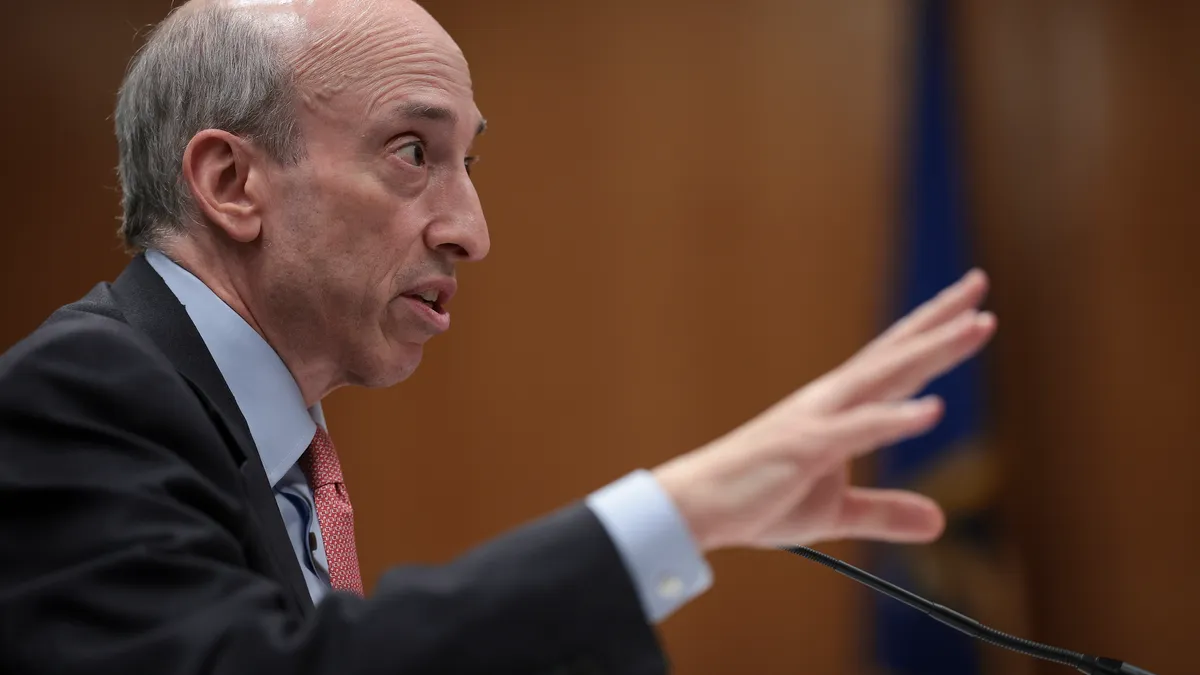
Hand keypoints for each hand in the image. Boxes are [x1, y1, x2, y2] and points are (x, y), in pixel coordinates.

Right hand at [652, 269, 994, 551]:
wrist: (699, 505)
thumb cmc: (757, 499)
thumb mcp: (834, 512)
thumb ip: (884, 512)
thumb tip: (938, 522)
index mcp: (837, 408)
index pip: (895, 363)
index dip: (932, 333)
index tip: (971, 306)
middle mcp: (831, 399)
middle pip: (896, 351)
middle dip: (940, 319)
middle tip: (980, 283)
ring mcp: (819, 418)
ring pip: (886, 375)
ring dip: (934, 349)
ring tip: (978, 325)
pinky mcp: (806, 446)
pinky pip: (859, 429)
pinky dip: (896, 418)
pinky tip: (933, 410)